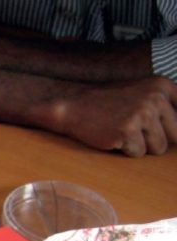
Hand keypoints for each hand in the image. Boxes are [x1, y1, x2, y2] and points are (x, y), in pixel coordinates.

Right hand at [49, 77, 176, 155]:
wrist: (75, 108)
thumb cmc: (110, 106)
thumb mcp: (144, 95)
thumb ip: (168, 107)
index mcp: (163, 86)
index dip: (171, 128)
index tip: (154, 128)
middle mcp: (156, 97)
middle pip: (176, 135)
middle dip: (158, 139)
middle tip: (136, 130)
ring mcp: (142, 113)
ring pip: (158, 148)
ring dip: (142, 146)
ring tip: (125, 133)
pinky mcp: (127, 130)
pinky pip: (138, 153)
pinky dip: (125, 151)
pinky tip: (114, 137)